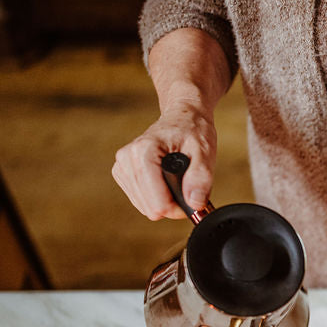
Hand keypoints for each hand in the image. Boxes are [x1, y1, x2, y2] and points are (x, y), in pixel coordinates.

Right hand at [111, 102, 216, 219]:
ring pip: (145, 208)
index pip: (158, 203)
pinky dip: (156, 197)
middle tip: (187, 187)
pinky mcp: (122, 173)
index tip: (193, 197)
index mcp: (144, 152)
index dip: (179, 208)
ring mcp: (121, 166)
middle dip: (172, 204)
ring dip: (165, 201)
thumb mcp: (205, 152)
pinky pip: (141, 201)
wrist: (182, 117)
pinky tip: (166, 181)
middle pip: (150, 208)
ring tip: (177, 180)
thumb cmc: (193, 130)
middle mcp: (126, 158)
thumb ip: (201, 178)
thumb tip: (195, 204)